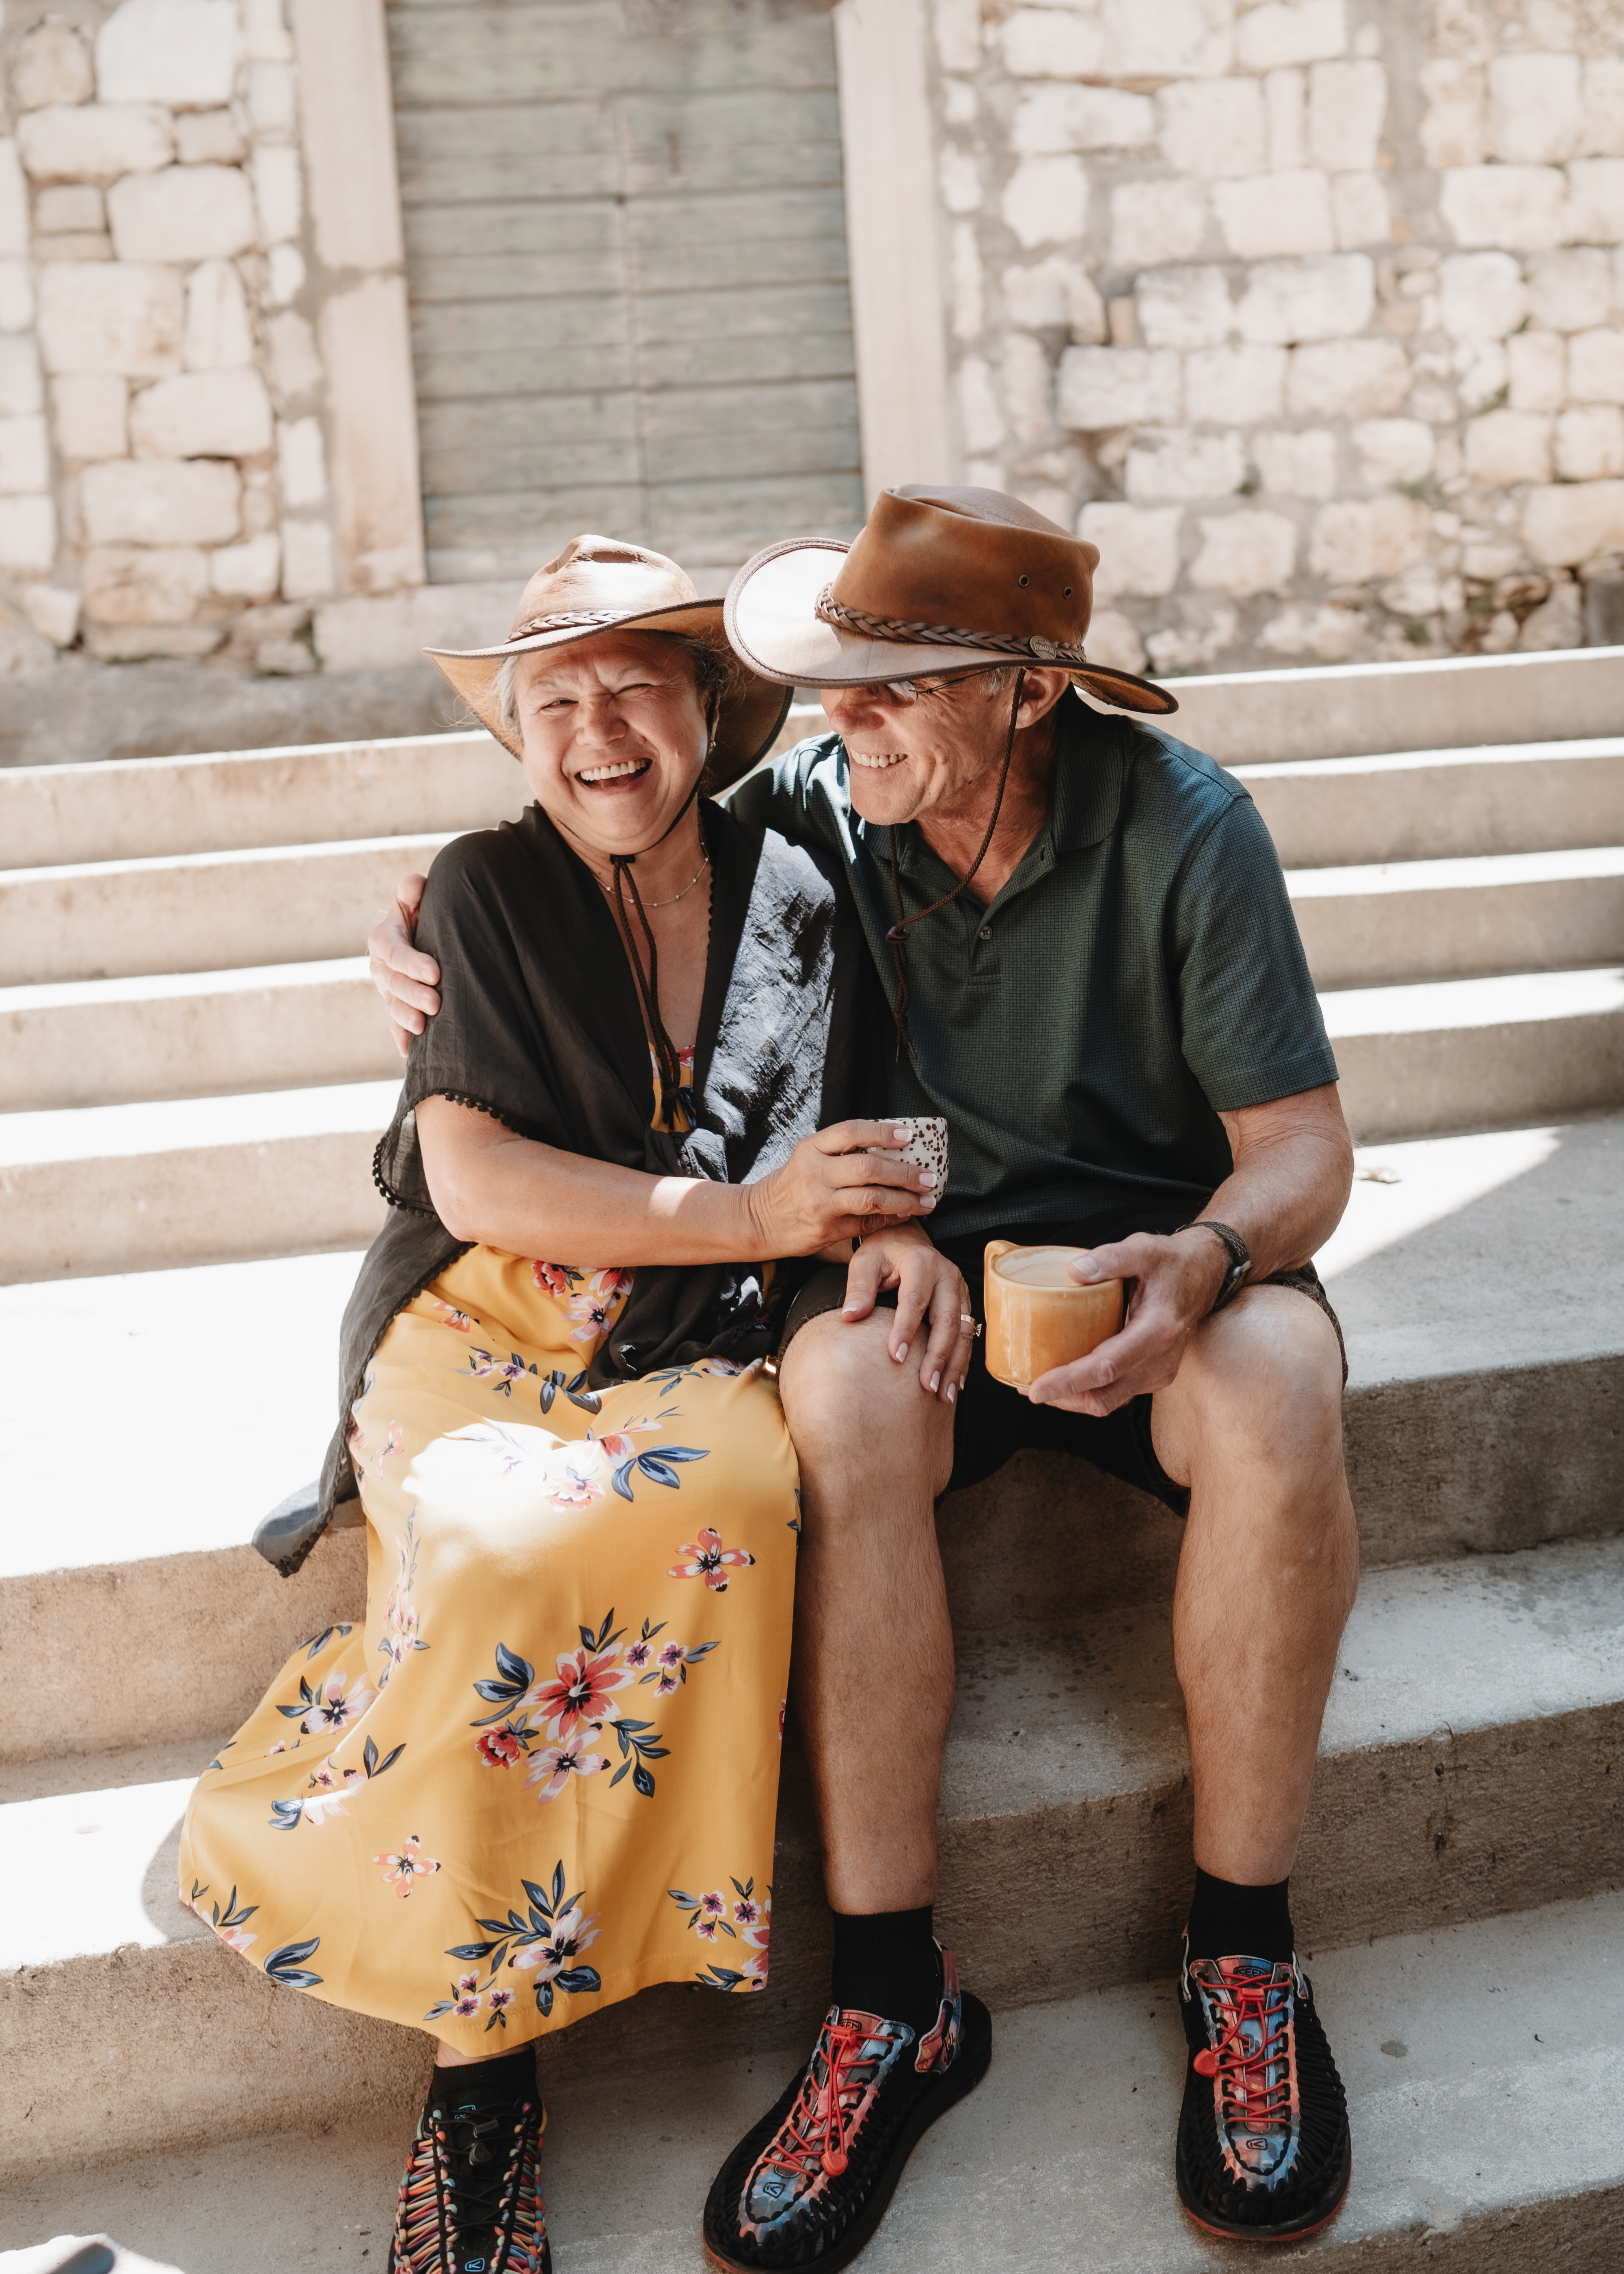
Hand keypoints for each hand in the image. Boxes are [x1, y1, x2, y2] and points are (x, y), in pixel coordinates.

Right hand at [368, 873, 440, 1056]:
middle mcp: (381, 966)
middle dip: (411, 994)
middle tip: (436, 1004)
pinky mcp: (397, 1007)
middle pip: (391, 982)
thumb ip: (413, 891)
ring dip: (405, 1018)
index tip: (435, 972)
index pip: (392, 950)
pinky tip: (408, 1053)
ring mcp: (387, 989)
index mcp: (384, 938)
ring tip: (424, 1028)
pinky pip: (395, 1025)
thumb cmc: (426, 912)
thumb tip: (414, 885)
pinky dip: (401, 1039)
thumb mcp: (418, 900)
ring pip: (392, 1005)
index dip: (410, 962)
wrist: (429, 934)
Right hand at [744, 1121, 939, 1257]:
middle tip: (929, 1177)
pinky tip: (906, 1215)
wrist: (758, 1220)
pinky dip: (891, 1218)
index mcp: (811, 1148)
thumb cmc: (792, 1185)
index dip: (883, 1132)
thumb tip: (892, 1147)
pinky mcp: (826, 1229)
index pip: (851, 1131)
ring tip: (926, 1201)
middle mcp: (815, 1173)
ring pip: (873, 1198)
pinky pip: (867, 1222)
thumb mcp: (808, 1157)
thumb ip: (840, 1151)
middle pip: (869, 1167)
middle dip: (905, 1173)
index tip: (908, 1136)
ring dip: (906, 1200)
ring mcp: (820, 1203)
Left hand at [839, 1223, 974, 1402]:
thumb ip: (858, 1288)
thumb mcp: (864, 1262)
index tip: (895, 1357)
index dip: (906, 1329)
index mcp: (921, 1262)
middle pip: (946, 1319)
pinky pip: (968, 1333)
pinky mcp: (964, 1302)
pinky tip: (955, 1383)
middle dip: (938, 1355)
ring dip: (954, 1365)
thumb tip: (850, 1317)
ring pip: (963, 1331)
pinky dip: (962, 1360)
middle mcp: (946, 1274)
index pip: (915, 1300)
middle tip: (926, 1385)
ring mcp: (959, 1289)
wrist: (906, 1239)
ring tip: (943, 1395)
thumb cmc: (882, 1253)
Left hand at [1026, 1230, 1228, 1415]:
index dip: (1069, 1382)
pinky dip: (1091, 1390)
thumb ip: (1110, 1258)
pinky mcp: (1156, 1373)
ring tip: (1043, 1386)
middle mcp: (1160, 1360)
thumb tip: (1074, 1271)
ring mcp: (1160, 1371)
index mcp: (1157, 1332)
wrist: (1206, 1273)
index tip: (1038, 1389)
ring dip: (1075, 1398)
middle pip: (1105, 1395)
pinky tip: (1070, 1377)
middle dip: (1064, 1398)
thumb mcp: (1144, 1249)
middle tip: (1028, 1388)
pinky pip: (1119, 1392)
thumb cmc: (1174, 1262)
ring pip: (1111, 1399)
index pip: (1106, 1367)